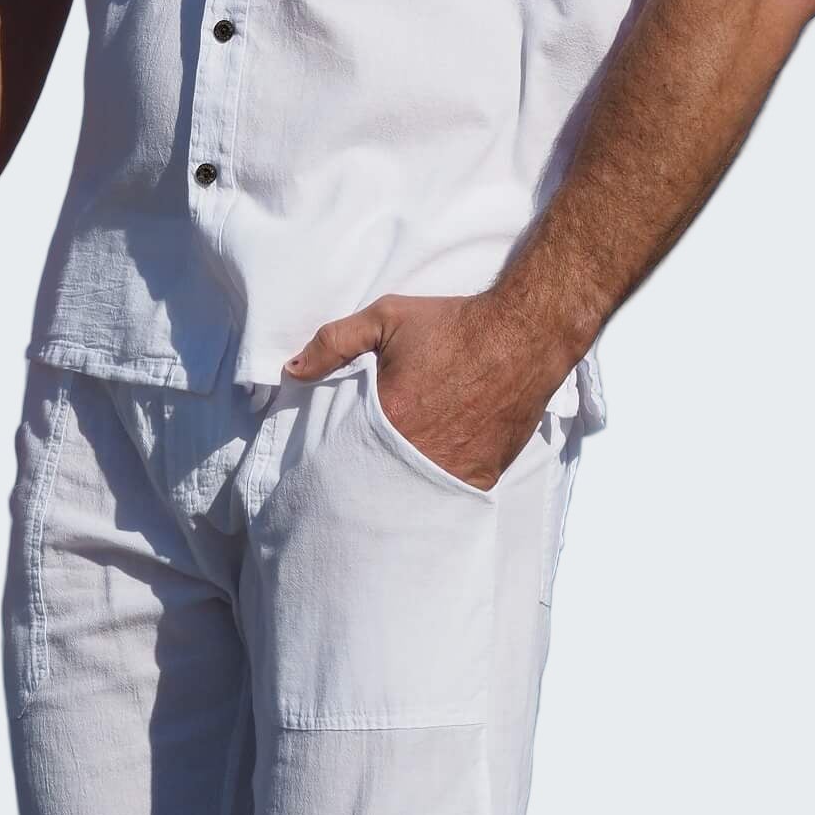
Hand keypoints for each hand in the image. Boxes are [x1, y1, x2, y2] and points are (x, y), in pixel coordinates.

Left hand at [282, 292, 560, 490]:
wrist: (523, 335)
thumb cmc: (453, 325)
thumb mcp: (386, 318)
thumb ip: (334, 342)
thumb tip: (291, 369)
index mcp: (389, 418)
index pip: (346, 458)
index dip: (337, 463)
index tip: (328, 466)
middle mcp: (419, 452)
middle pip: (378, 485)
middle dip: (365, 484)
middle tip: (356, 483)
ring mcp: (454, 470)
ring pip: (413, 497)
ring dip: (400, 491)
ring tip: (388, 485)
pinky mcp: (483, 476)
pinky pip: (449, 497)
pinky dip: (436, 491)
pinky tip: (427, 478)